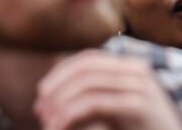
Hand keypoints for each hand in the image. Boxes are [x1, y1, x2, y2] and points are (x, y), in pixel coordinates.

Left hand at [35, 50, 181, 129]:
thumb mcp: (123, 113)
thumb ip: (102, 99)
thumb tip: (60, 96)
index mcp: (135, 70)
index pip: (90, 59)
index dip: (62, 73)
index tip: (43, 95)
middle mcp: (139, 73)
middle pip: (86, 69)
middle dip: (57, 88)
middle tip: (40, 110)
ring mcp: (141, 88)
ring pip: (87, 84)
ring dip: (60, 104)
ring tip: (47, 123)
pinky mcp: (138, 107)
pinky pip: (94, 104)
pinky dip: (69, 116)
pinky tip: (58, 128)